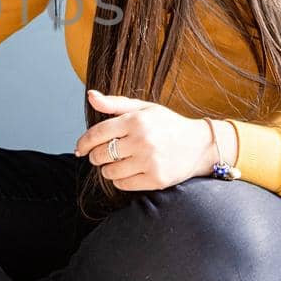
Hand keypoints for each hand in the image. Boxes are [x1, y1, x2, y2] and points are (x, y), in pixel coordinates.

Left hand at [73, 89, 215, 191]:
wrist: (200, 145)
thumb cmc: (168, 124)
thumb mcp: (144, 108)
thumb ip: (115, 104)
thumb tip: (90, 96)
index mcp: (136, 120)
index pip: (97, 133)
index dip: (84, 142)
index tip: (80, 148)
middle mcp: (142, 140)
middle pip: (101, 155)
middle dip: (96, 156)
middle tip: (101, 155)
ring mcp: (150, 161)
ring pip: (110, 172)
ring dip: (107, 169)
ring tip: (116, 163)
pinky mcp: (156, 179)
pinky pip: (123, 184)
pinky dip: (120, 180)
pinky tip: (127, 172)